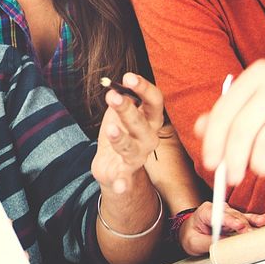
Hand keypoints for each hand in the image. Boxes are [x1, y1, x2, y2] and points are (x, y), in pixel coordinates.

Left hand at [91, 73, 164, 190]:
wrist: (113, 166)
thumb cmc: (119, 133)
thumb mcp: (118, 113)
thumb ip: (119, 98)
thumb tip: (113, 86)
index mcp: (150, 119)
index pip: (154, 101)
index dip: (143, 88)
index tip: (128, 77)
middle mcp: (149, 138)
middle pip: (141, 122)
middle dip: (127, 109)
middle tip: (112, 96)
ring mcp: (139, 156)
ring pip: (132, 147)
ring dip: (121, 139)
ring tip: (110, 130)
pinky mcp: (125, 173)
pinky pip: (126, 180)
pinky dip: (123, 184)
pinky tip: (119, 186)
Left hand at [179, 202, 264, 255]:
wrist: (190, 232)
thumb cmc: (191, 235)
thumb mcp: (194, 242)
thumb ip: (208, 242)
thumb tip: (225, 243)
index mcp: (206, 212)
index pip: (220, 216)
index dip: (231, 221)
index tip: (240, 226)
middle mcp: (218, 210)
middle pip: (233, 216)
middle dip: (244, 225)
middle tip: (252, 234)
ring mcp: (227, 213)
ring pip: (242, 217)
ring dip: (252, 221)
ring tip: (263, 222)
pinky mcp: (234, 219)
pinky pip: (246, 219)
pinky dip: (255, 220)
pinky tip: (264, 219)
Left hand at [195, 61, 264, 185]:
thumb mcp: (261, 96)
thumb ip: (230, 110)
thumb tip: (199, 128)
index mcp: (257, 74)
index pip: (224, 111)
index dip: (213, 141)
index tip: (210, 163)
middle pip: (243, 128)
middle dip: (233, 159)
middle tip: (230, 177)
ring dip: (258, 164)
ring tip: (259, 170)